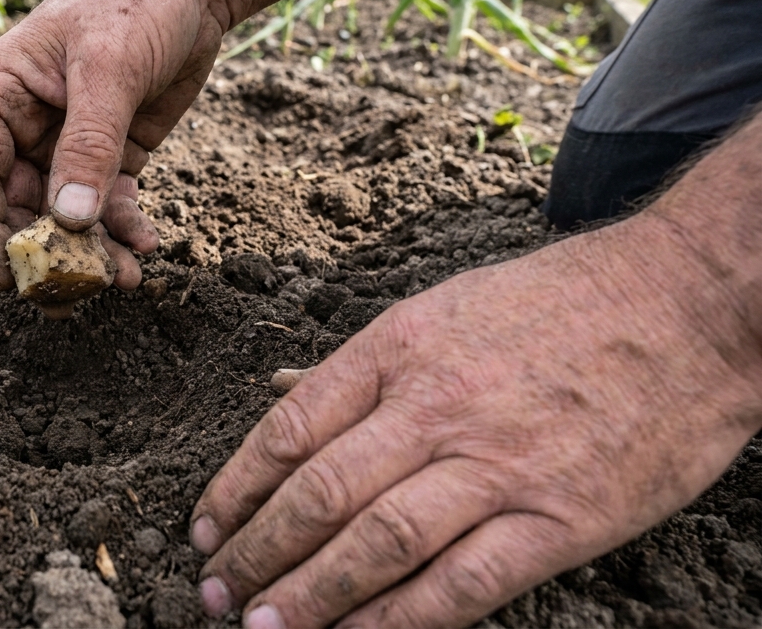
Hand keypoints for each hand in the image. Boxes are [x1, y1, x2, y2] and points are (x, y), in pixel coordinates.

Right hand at [0, 0, 229, 290]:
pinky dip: (123, 227)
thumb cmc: (136, 0)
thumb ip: (88, 146)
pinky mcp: (115, 152)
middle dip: (47, 251)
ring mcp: (71, 141)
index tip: (6, 277)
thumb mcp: (108, 69)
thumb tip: (68, 222)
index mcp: (3, 93)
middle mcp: (28, 122)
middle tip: (71, 297)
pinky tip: (146, 245)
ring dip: (90, 249)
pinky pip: (109, 202)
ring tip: (123, 279)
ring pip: (66, 213)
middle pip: (20, 205)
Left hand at [190, 209, 761, 627]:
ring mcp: (497, 466)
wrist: (692, 303)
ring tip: (259, 627)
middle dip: (256, 551)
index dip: (236, 487)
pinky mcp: (560, 519)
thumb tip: (279, 397)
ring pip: (377, 544)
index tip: (206, 526)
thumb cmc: (561, 302)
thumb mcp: (443, 305)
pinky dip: (397, 621)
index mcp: (399, 348)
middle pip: (319, 494)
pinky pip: (461, 585)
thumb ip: (362, 364)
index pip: (289, 429)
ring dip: (307, 595)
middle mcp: (435, 407)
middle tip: (215, 590)